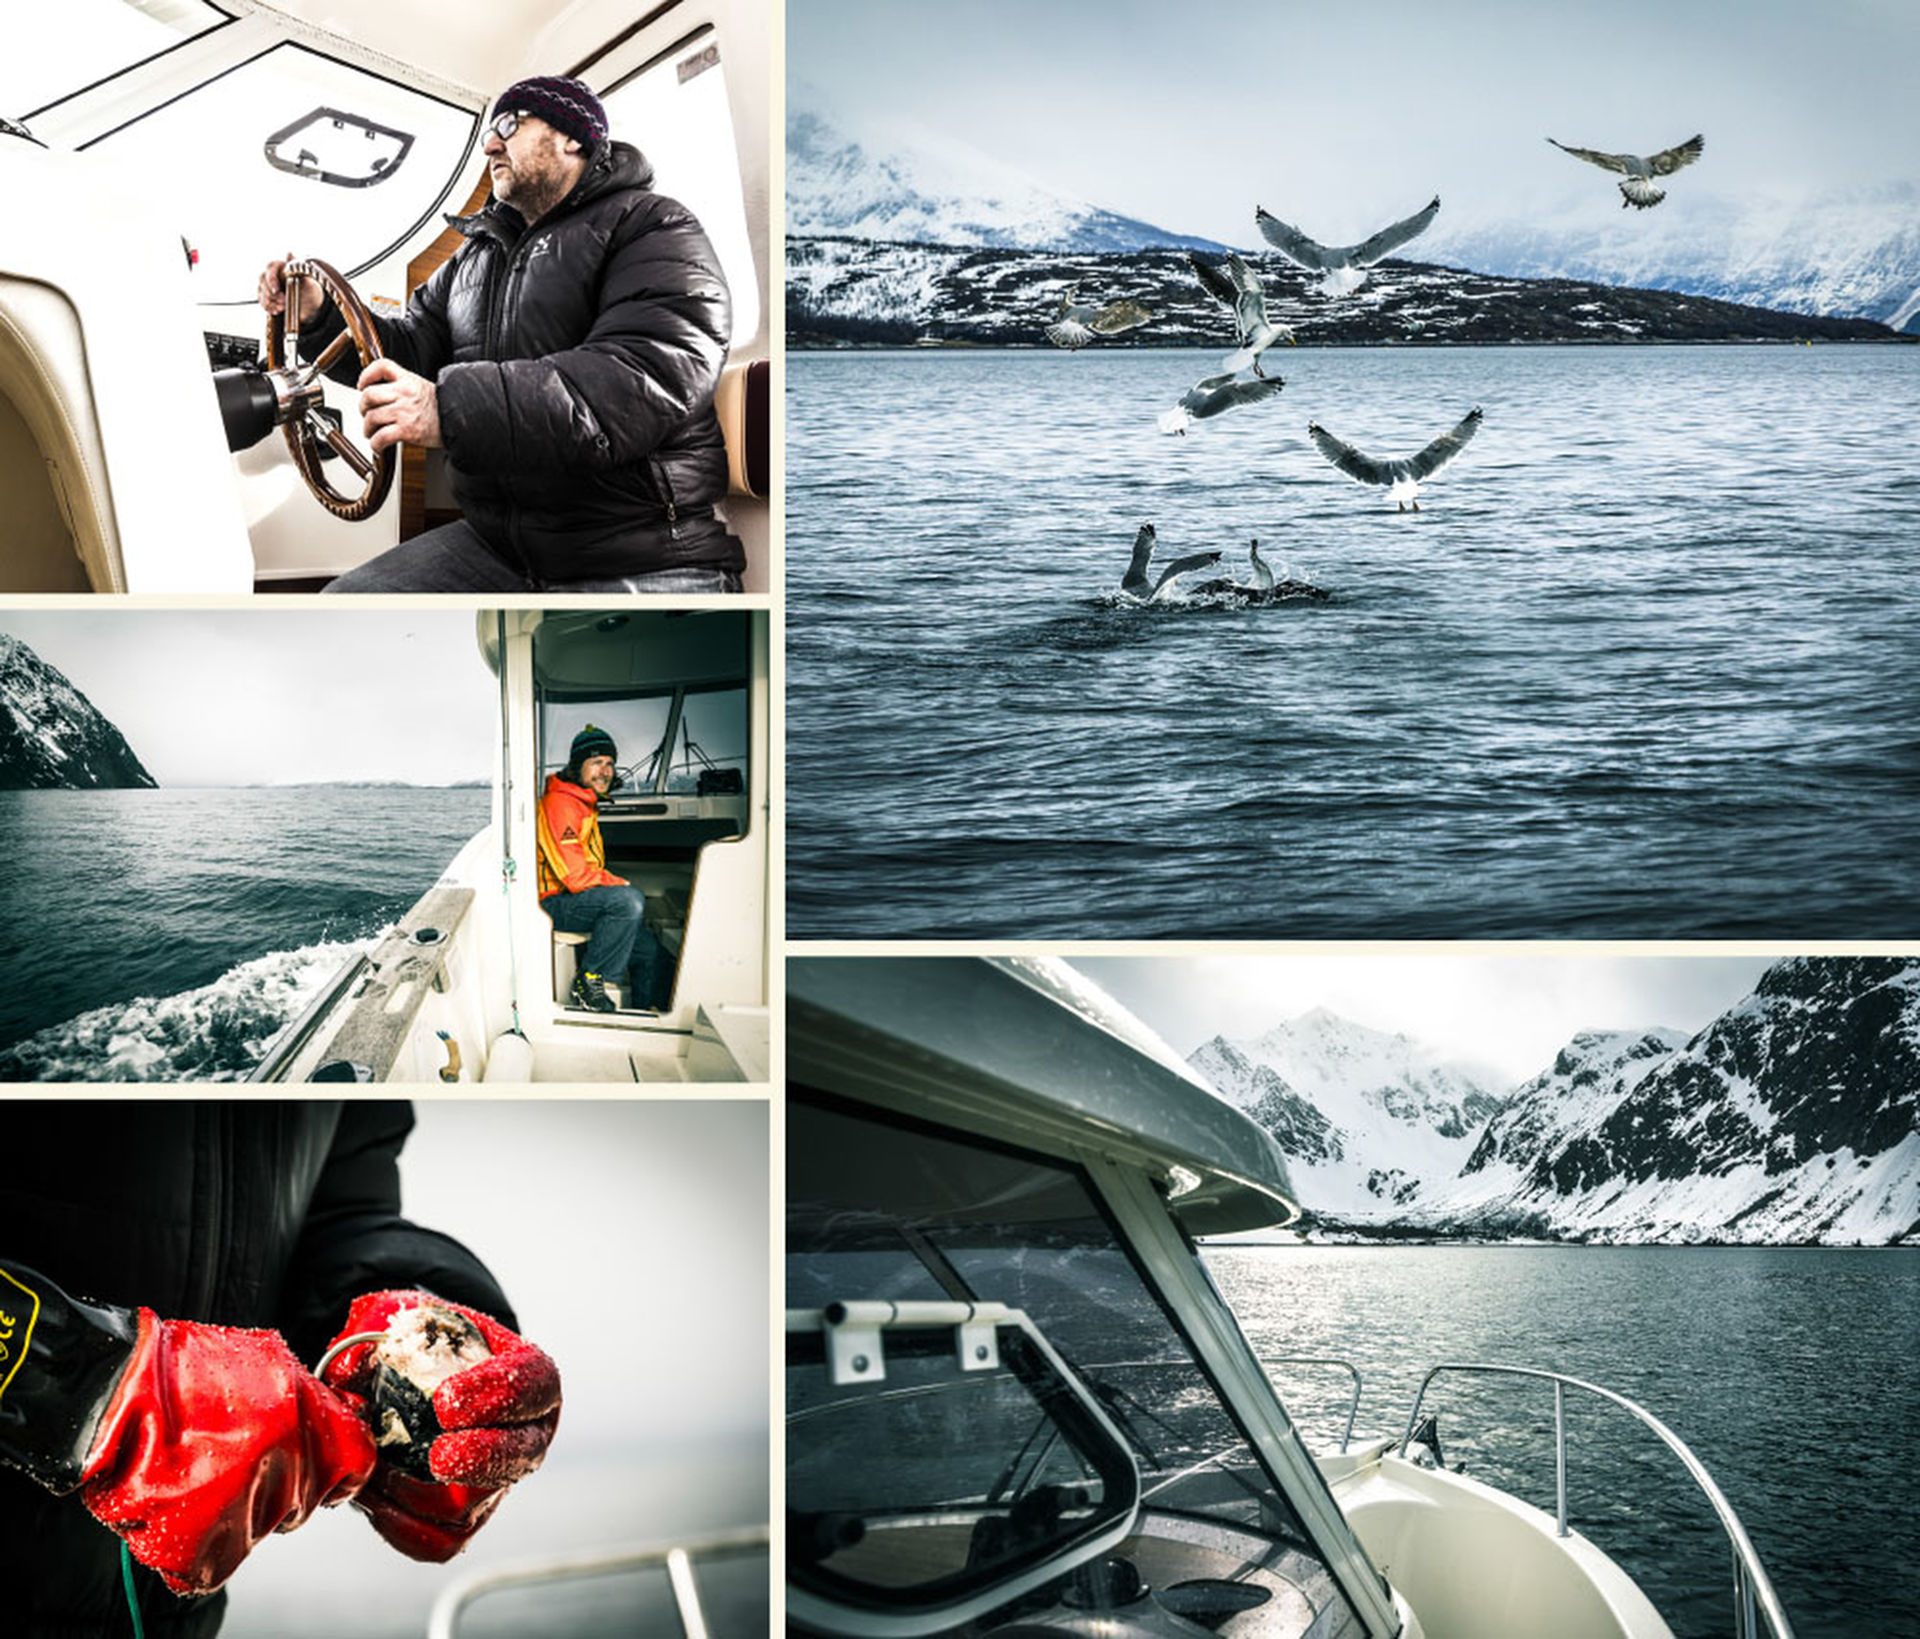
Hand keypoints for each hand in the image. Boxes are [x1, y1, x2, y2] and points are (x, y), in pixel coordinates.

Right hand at [81, 1311, 376, 1592]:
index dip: (338, 1466)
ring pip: (259, 1530)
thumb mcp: (265, 1361)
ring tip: (197, 1473)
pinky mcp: (202, 1552)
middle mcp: (285, 1469)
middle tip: (236, 1458)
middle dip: (280, 1483)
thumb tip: (330, 1417)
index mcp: (309, 1421)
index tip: (327, 1466)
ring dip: (235, 1511)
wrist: (109, 1396)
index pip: (355, 1467)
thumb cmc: (179, 1371)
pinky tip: (178, 1505)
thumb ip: (305, 1400)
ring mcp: (245, 1514)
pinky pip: (211, 1564)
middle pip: (305, 1500)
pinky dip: (195, 1545)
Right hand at [258, 254, 322, 320]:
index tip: (276, 290)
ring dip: (271, 302)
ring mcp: (266, 286)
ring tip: (283, 307)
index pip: (270, 269)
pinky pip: (263, 302)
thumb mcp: (307, 278)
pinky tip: (278, 310)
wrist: (309, 301)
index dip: (271, 280)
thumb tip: (289, 253)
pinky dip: (269, 308)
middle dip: (272, 294)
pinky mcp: (266, 297)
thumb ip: (297, 266)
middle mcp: (270, 275)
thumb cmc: (308, 287)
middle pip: (263, 282)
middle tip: (284, 301)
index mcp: (279, 266)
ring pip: (261, 293)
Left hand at [321, 1290, 559, 1561]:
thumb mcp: (402, 1317)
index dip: (498, 1396)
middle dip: (482, 1458)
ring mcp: (496, 1477)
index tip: (446, 1401)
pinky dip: (405, 1528)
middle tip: (439, 1456)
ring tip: (381, 1473)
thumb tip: (355, 1367)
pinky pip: (443, 1540)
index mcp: (526, 1373)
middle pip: (522, 1454)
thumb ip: (378, 1331)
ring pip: (476, 1504)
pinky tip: (375, 1500)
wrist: (409, 1380)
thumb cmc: (417, 1342)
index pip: (535, 1384)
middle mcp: (524, 1430)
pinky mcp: (465, 1516)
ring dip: (424, 1494)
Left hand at [358, 358, 442, 452]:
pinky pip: (381, 437)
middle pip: (369, 395)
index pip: (382, 367)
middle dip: (362, 407)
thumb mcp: (422, 387)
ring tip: (371, 433)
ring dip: (367, 428)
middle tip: (365, 413)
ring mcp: (404, 412)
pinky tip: (378, 446)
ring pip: (372, 417)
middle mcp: (404, 394)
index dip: (367, 375)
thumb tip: (383, 395)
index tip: (362, 385)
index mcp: (408, 380)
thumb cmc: (442, 408)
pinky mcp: (407, 431)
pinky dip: (376, 444)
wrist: (460, 421)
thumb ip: (403, 387)